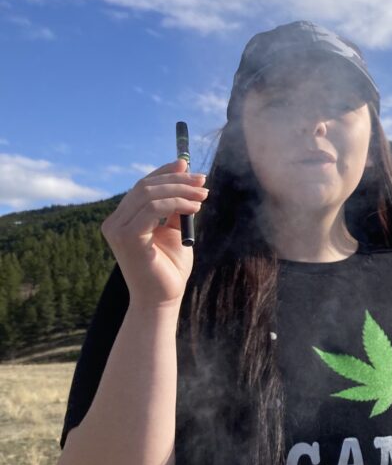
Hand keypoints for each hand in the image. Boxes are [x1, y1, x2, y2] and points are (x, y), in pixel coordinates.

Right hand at [100, 159, 207, 308]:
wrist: (163, 299)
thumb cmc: (169, 268)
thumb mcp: (176, 231)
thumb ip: (176, 208)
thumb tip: (187, 178)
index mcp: (122, 219)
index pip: (142, 186)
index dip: (164, 172)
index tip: (188, 165)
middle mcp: (114, 222)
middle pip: (145, 186)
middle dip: (177, 179)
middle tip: (202, 180)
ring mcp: (117, 229)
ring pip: (150, 195)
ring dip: (181, 190)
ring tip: (203, 195)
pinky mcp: (127, 237)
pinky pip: (154, 209)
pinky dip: (177, 204)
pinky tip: (195, 208)